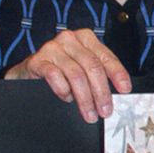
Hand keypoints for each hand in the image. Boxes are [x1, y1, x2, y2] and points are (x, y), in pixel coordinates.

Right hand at [4, 29, 131, 121]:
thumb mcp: (81, 67)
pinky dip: (64, 92)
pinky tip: (66, 99)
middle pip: (92, 67)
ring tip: (89, 114)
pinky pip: (56, 77)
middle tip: (105, 111)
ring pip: (76, 75)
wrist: (28, 72)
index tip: (125, 89)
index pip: (106, 57)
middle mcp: (70, 40)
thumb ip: (96, 74)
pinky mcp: (38, 60)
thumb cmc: (60, 70)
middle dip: (101, 92)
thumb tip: (116, 95)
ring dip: (85, 99)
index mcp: (86, 38)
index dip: (118, 74)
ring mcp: (52, 48)